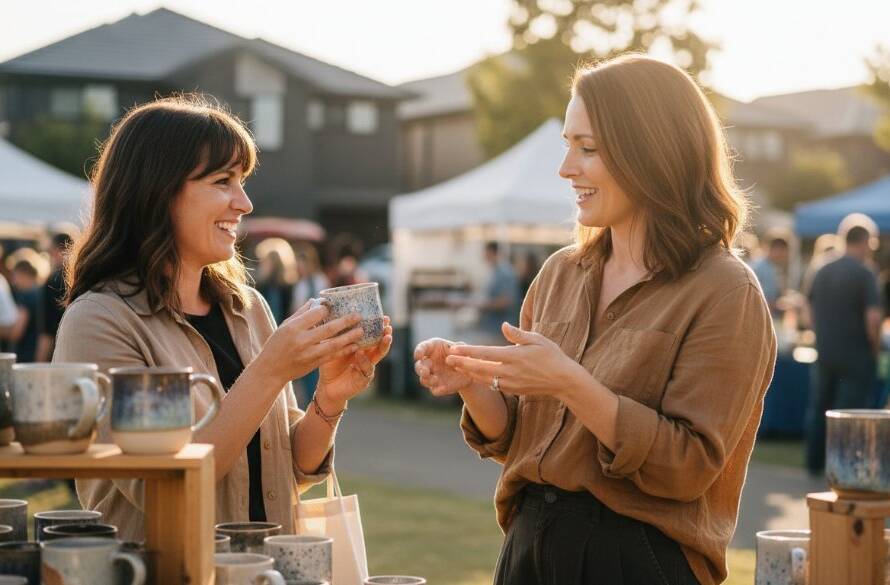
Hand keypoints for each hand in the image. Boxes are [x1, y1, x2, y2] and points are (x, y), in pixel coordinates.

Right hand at [257, 301, 363, 384]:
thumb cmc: (277, 344)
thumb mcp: (285, 326)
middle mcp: (301, 341)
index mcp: (293, 328)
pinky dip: (344, 350)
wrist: (271, 370)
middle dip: (345, 322)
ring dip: (349, 337)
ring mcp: (309, 354)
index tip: (333, 305)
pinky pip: (332, 356)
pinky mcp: (314, 364)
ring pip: (333, 344)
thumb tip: (317, 301)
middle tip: (358, 316)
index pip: (315, 314)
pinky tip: (355, 345)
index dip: (326, 308)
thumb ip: (301, 313)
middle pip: (328, 329)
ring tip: (361, 330)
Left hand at [317, 317, 393, 404]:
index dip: (379, 326)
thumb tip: (333, 318)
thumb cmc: (330, 366)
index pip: (372, 335)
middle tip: (388, 325)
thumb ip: (336, 337)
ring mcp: (367, 367)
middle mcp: (367, 356)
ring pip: (379, 355)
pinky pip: (367, 369)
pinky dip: (364, 361)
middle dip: (386, 334)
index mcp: (361, 346)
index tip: (384, 317)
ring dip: (383, 346)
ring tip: (386, 337)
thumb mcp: (332, 348)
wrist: (327, 387)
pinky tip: (360, 354)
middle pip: (380, 343)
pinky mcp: (363, 380)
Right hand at [414, 337, 473, 396]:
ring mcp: (432, 376)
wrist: (469, 370)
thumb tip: (453, 350)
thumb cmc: (462, 354)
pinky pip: (435, 390)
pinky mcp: (438, 387)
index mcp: (433, 348)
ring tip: (436, 380)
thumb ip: (459, 347)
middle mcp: (429, 362)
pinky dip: (438, 390)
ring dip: (428, 380)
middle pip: (419, 366)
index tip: (418, 356)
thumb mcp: (463, 348)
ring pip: (424, 380)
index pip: (422, 348)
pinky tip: (443, 388)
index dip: (418, 351)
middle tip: (425, 372)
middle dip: (420, 369)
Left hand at [444, 322, 584, 398]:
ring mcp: (511, 383)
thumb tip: (503, 325)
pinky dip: (480, 380)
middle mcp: (510, 371)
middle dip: (462, 363)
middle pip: (479, 368)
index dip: (468, 351)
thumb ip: (518, 334)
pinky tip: (473, 375)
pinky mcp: (513, 390)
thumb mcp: (537, 339)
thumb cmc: (552, 356)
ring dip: (468, 372)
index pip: (485, 353)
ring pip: (483, 378)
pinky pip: (492, 385)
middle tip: (447, 359)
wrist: (564, 380)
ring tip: (455, 367)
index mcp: (514, 356)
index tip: (454, 348)